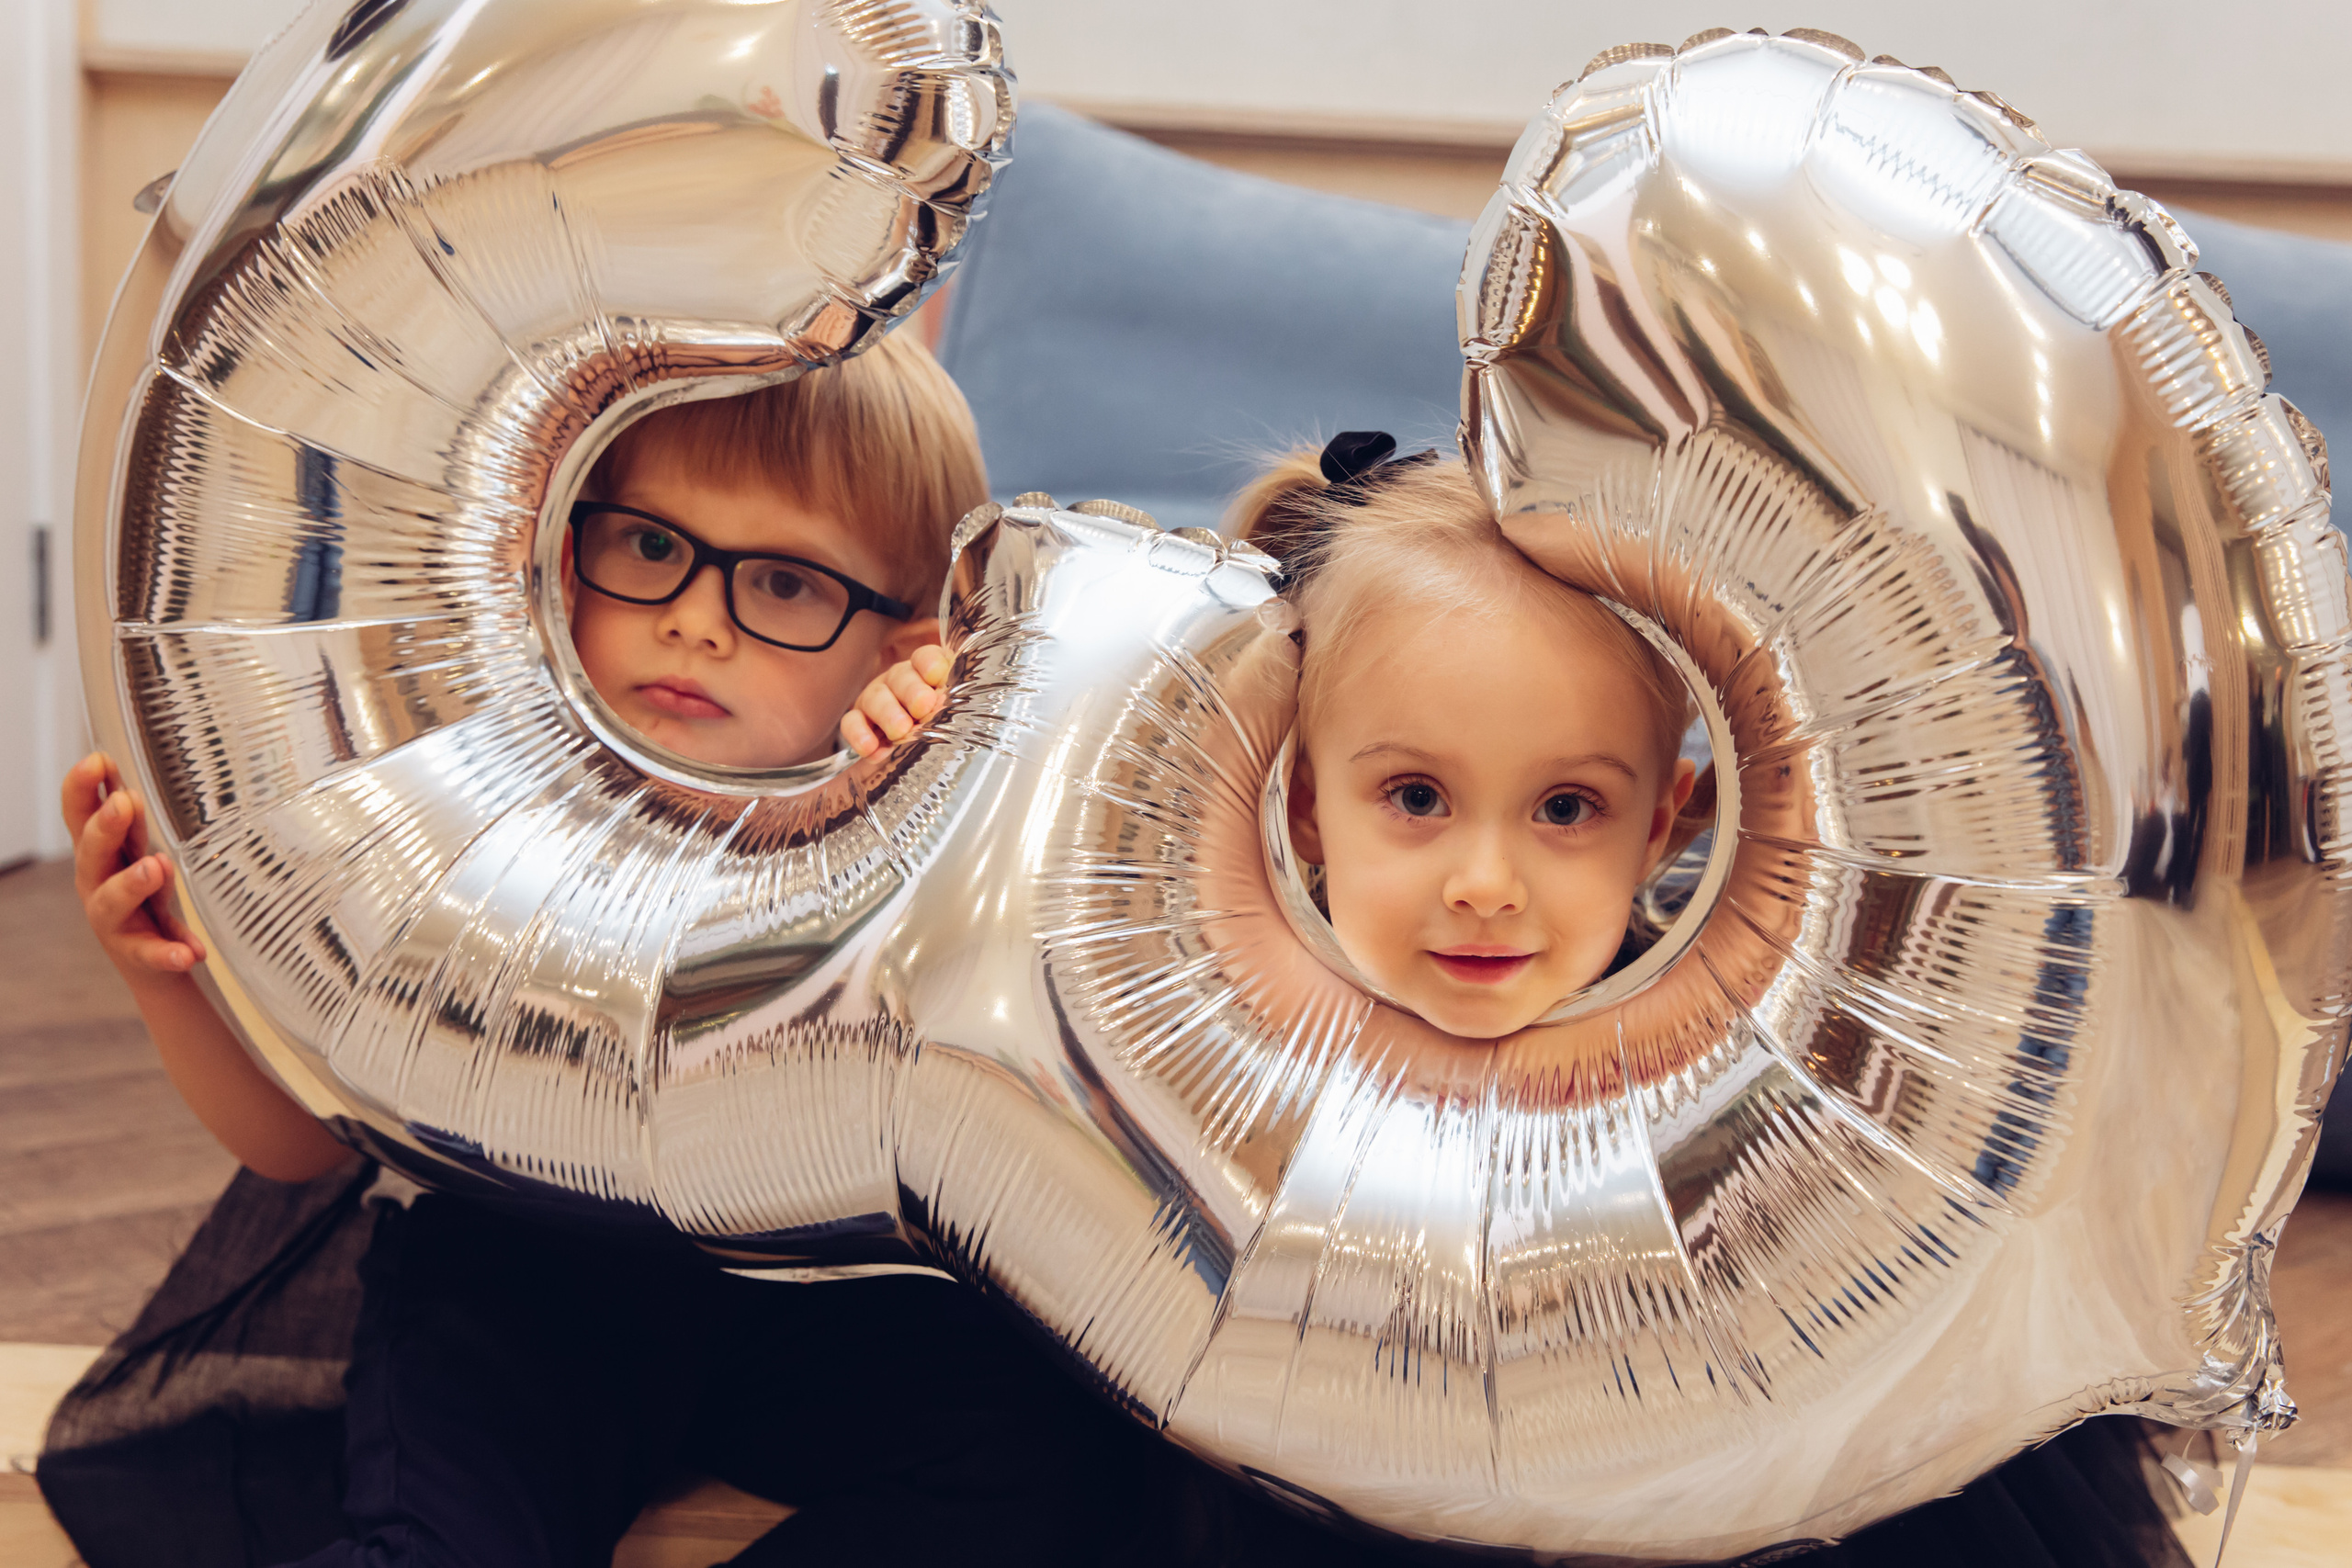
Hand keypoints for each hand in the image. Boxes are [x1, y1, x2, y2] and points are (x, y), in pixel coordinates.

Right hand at [63, 752, 207, 980]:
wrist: (155, 965)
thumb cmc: (145, 895)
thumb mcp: (139, 851)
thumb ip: (135, 819)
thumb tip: (140, 766)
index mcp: (101, 854)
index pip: (81, 815)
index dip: (82, 788)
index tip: (98, 759)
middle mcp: (99, 884)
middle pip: (92, 853)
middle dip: (104, 827)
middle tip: (124, 803)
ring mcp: (117, 921)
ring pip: (112, 901)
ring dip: (132, 882)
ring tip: (156, 867)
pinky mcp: (141, 955)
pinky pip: (153, 953)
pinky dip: (170, 951)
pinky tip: (191, 951)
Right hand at [841, 644, 952, 757]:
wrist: (920, 751)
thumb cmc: (943, 723)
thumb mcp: (955, 710)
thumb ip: (955, 703)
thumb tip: (950, 708)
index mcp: (927, 673)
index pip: (926, 658)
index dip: (929, 664)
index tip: (936, 676)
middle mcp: (900, 680)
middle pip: (901, 677)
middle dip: (912, 692)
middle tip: (923, 707)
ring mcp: (876, 698)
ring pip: (876, 698)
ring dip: (888, 714)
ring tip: (900, 731)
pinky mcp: (858, 720)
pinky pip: (851, 723)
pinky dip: (860, 736)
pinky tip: (871, 750)